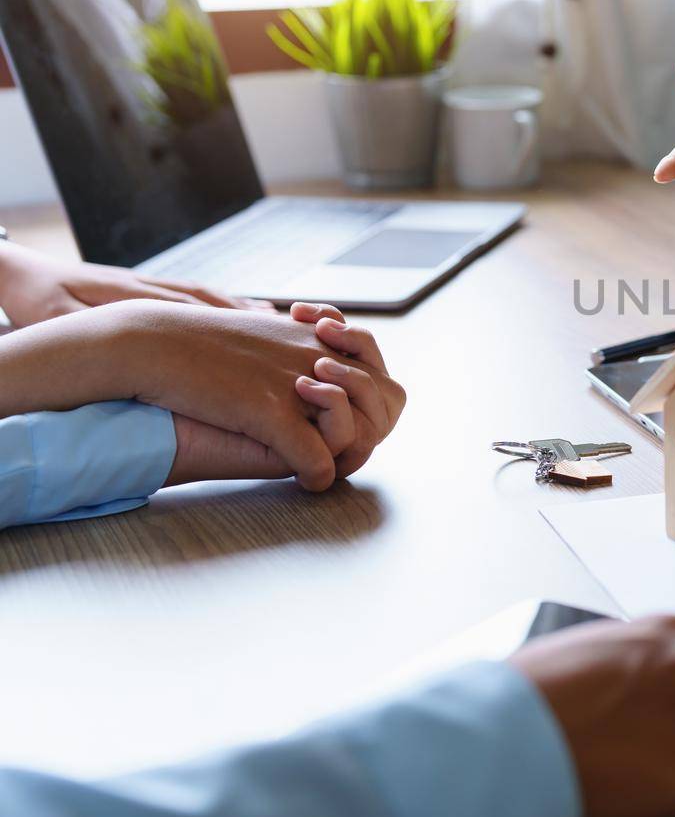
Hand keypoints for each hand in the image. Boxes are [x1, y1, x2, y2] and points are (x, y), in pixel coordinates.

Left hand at [0, 240, 272, 327]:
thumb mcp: (55, 318)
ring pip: (221, 303)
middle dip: (262, 328)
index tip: (277, 346)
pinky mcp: (156, 288)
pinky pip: (209, 300)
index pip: (202, 316)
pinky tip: (257, 316)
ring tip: (291, 329)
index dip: (241, 332)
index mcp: (140, 300)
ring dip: (255, 318)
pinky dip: (237, 309)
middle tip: (302, 343)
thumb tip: (122, 347)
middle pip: (223, 309)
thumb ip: (90, 332)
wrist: (21, 270)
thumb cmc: (35, 300)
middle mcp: (160, 292)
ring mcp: (161, 288)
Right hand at [105, 300, 399, 490]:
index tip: (350, 419)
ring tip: (326, 464)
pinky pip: (317, 458)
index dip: (373, 400)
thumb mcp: (256, 334)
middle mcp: (318, 357)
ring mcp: (298, 383)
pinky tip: (307, 482)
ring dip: (349, 454)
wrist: (148, 342)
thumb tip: (296, 355)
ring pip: (359, 430)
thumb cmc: (192, 342)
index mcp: (317, 338)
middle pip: (383, 398)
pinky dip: (318, 476)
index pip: (378, 372)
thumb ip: (286, 348)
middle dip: (374, 426)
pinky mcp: (271, 410)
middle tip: (348, 446)